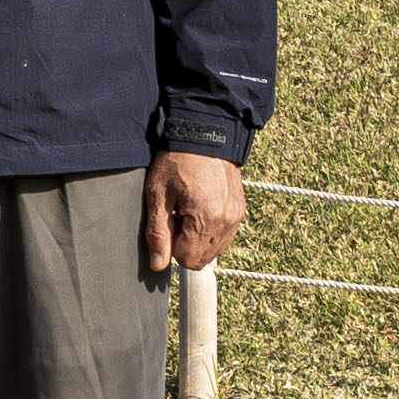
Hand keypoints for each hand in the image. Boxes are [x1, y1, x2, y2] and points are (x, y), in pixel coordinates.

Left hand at [145, 151, 242, 277]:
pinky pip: (226, 236)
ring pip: (216, 250)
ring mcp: (236, 216)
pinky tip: (202, 209)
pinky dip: (212, 231)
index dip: (172, 248)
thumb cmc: (178, 161)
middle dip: (186, 246)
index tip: (169, 225)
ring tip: (189, 212)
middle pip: (203, 259)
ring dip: (200, 240)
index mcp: (206, 218)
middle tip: (177, 218)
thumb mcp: (158, 195)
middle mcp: (226, 221)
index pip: (188, 260)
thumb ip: (158, 233)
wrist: (205, 134)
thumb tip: (158, 264)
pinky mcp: (240, 209)